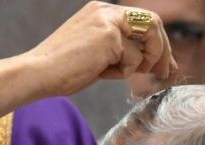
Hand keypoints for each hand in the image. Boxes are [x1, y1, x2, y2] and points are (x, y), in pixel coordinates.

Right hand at [28, 1, 174, 93]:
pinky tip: (101, 72)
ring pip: (148, 42)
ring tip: (122, 74)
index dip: (159, 42)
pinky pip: (133, 59)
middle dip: (164, 50)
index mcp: (101, 11)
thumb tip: (149, 60)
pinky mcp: (109, 36)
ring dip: (143, 63)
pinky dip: (123, 72)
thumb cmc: (64, 69)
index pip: (142, 21)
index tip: (164, 64)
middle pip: (153, 23)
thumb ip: (120, 49)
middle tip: (166, 72)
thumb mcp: (97, 52)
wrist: (39, 72)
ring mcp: (108, 21)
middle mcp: (106, 10)